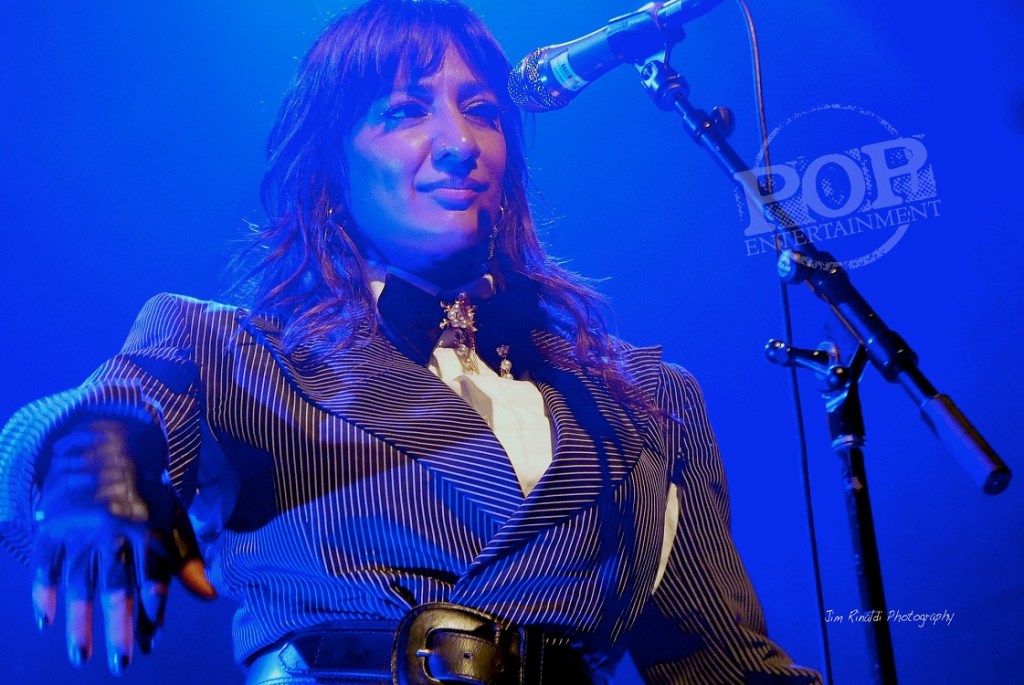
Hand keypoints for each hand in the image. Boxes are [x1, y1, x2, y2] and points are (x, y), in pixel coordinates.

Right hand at [30, 419, 215, 674]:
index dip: (153, 611)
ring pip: (80, 583)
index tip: (152, 641)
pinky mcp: (52, 528)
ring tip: (83, 655)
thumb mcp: (173, 517)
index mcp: (149, 525)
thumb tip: (210, 596)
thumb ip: (188, 558)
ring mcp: (79, 529)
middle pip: (117, 586)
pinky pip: (45, 567)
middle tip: (122, 663)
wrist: (102, 447)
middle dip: (120, 627)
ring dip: (80, 622)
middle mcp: (114, 529)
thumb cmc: (146, 491)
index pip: (153, 577)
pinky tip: (47, 621)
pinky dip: (45, 594)